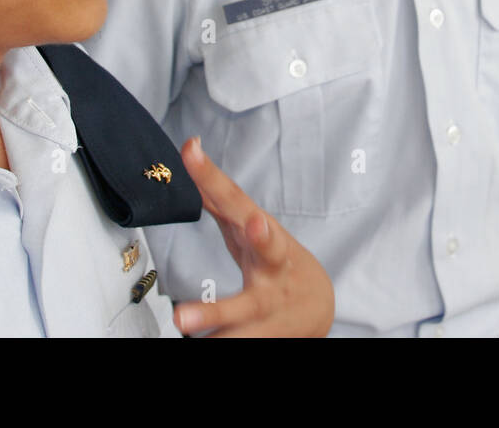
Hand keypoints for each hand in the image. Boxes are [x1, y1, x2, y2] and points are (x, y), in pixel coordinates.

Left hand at [171, 137, 333, 336]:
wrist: (317, 306)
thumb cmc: (274, 259)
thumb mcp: (249, 225)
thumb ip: (219, 195)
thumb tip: (189, 151)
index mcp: (261, 231)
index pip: (234, 198)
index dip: (212, 175)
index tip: (191, 151)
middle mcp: (272, 264)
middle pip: (269, 248)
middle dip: (263, 236)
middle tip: (255, 225)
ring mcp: (269, 302)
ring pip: (243, 310)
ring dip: (213, 314)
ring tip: (182, 320)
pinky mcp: (265, 334)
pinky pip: (238, 341)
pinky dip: (220, 343)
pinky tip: (198, 346)